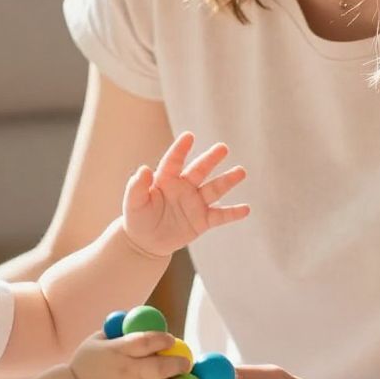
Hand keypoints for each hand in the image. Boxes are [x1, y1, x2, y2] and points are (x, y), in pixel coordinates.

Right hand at [71, 331, 191, 378]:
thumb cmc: (83, 368)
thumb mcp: (94, 342)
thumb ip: (116, 332)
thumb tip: (134, 322)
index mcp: (118, 352)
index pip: (148, 341)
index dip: (163, 339)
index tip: (170, 340)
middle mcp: (128, 372)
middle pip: (162, 366)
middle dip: (178, 362)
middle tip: (185, 361)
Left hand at [122, 133, 248, 258]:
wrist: (146, 242)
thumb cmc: (138, 218)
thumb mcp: (133, 203)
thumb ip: (137, 187)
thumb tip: (143, 169)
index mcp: (166, 179)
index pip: (174, 160)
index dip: (181, 149)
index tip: (189, 136)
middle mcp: (184, 187)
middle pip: (200, 170)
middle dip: (211, 159)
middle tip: (223, 148)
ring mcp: (195, 203)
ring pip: (214, 189)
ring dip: (227, 181)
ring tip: (241, 172)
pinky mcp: (203, 220)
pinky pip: (220, 216)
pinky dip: (233, 213)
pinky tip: (246, 209)